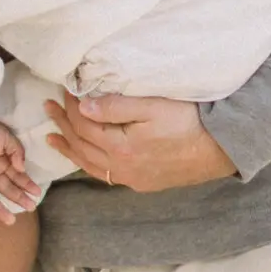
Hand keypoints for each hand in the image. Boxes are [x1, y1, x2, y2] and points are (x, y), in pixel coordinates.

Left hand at [0, 120, 42, 223]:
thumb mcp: (6, 138)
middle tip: (30, 207)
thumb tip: (21, 169)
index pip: (16, 176)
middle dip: (19, 198)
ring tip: (11, 221)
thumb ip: (17, 152)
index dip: (26, 184)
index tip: (36, 193)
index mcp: (1, 161)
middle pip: (6, 189)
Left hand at [45, 89, 237, 191]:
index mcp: (121, 147)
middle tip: (49, 106)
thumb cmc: (190, 121)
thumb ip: (116, 107)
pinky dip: (87, 164)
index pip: (84, 123)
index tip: (64, 88)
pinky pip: (104, 174)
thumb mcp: (153, 106)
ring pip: (89, 164)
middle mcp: (122, 168)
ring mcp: (131, 179)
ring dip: (69, 147)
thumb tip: (82, 106)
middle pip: (82, 144)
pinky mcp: (141, 183)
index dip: (71, 105)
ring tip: (52, 137)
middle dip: (63, 124)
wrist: (221, 148)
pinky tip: (83, 158)